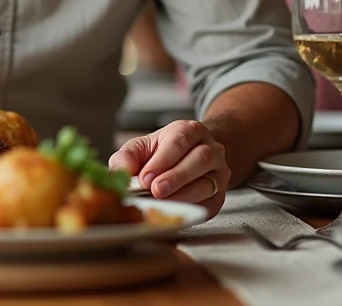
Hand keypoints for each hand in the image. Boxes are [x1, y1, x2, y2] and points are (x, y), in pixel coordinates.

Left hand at [108, 120, 228, 216]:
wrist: (192, 155)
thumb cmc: (163, 152)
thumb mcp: (142, 147)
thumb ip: (127, 156)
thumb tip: (121, 172)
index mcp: (189, 130)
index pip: (178, 142)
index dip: (162, 161)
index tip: (145, 178)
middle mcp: (210, 148)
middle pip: (199, 160)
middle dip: (175, 177)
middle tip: (156, 191)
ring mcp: (219, 172)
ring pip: (208, 182)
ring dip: (184, 195)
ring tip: (163, 202)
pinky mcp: (220, 194)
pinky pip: (211, 203)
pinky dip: (193, 209)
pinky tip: (177, 210)